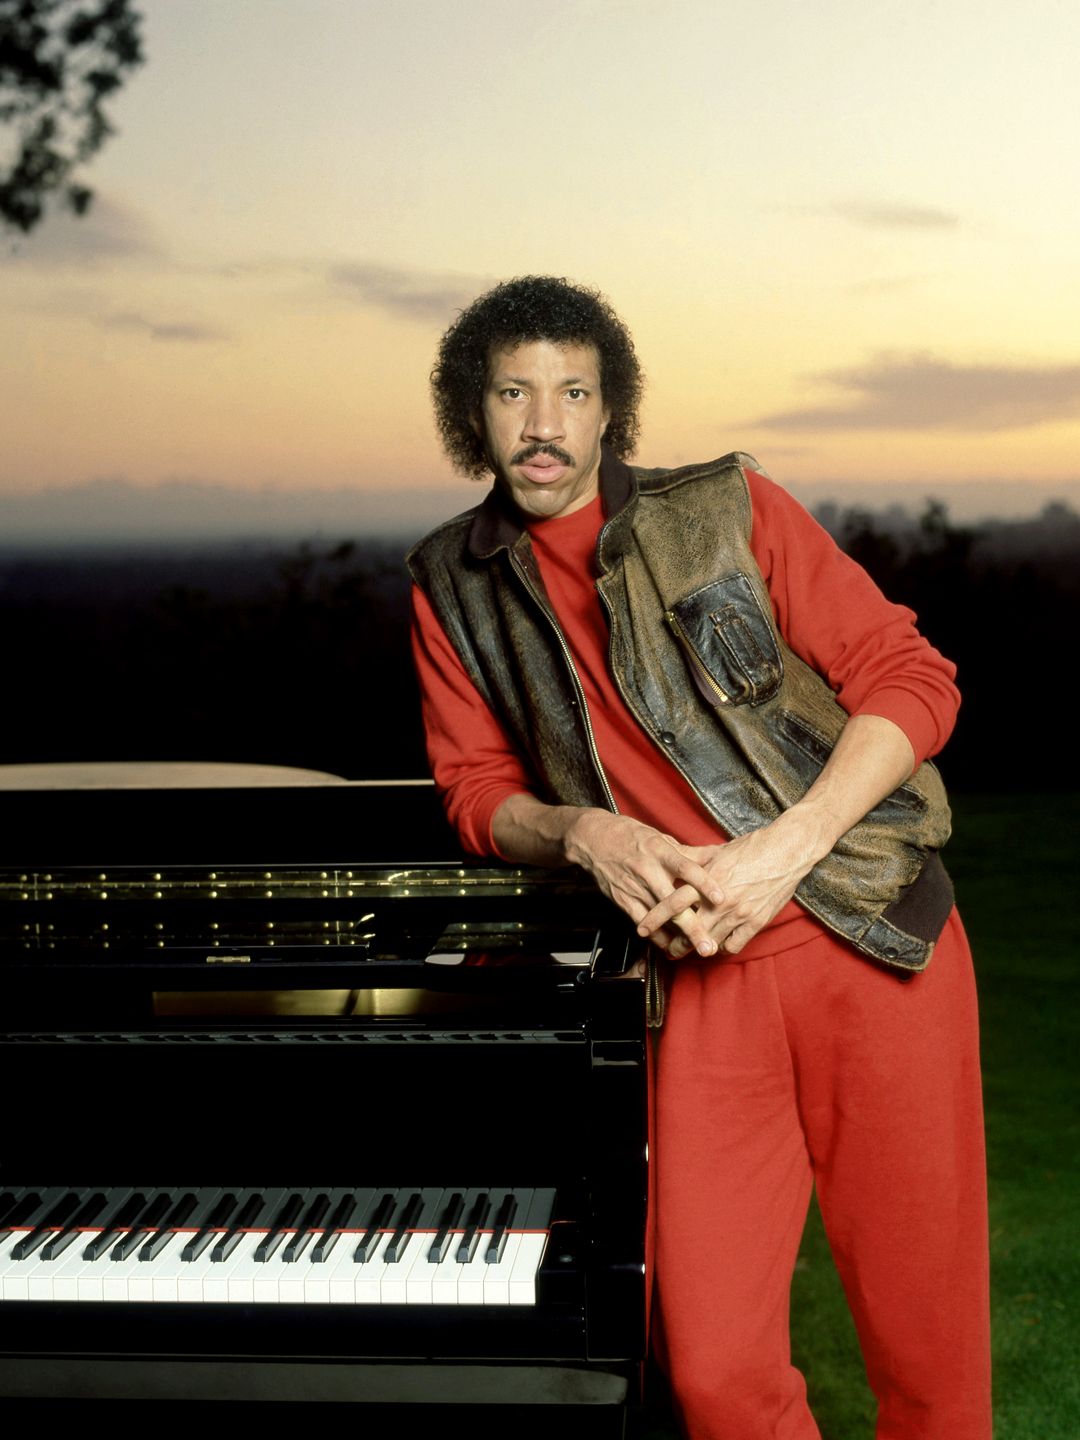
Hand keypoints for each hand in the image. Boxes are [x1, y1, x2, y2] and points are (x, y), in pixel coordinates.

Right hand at [563, 809, 725, 957]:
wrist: (593, 839)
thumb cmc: (631, 836)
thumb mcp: (660, 838)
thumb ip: (688, 852)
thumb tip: (718, 856)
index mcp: (659, 850)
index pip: (685, 868)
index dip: (704, 882)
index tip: (720, 898)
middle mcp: (648, 870)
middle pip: (673, 902)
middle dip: (692, 926)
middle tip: (708, 945)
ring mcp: (634, 887)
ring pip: (658, 917)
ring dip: (676, 937)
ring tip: (692, 952)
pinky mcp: (622, 899)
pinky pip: (641, 921)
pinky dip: (655, 935)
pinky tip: (669, 946)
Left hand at [636, 808, 826, 957]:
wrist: (787, 850)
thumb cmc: (751, 848)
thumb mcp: (717, 852)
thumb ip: (693, 862)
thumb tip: (672, 861)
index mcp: (707, 879)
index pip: (673, 902)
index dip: (656, 918)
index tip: (643, 927)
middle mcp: (721, 899)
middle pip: (689, 930)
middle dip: (674, 944)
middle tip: (666, 949)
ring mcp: (739, 913)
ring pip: (710, 942)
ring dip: (698, 948)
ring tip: (691, 951)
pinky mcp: (756, 922)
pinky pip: (733, 945)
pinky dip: (725, 946)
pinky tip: (719, 943)